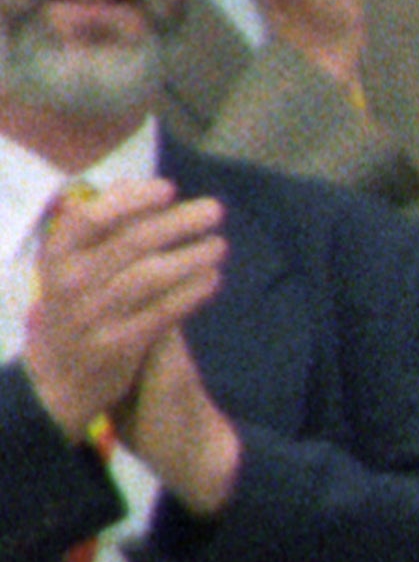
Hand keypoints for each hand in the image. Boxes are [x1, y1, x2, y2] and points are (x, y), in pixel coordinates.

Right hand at [21, 170, 222, 445]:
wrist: (57, 377)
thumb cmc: (72, 306)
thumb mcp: (69, 265)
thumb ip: (98, 227)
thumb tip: (131, 184)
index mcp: (57, 254)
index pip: (92, 216)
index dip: (133, 199)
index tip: (169, 189)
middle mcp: (71, 282)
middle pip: (132, 242)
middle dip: (179, 222)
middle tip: (214, 210)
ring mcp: (94, 314)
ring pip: (151, 277)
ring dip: (192, 257)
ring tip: (220, 246)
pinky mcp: (119, 344)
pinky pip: (163, 312)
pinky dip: (191, 292)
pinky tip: (213, 279)